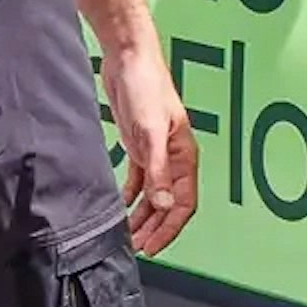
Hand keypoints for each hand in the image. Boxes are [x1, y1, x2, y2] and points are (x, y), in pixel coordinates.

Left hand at [101, 38, 199, 253]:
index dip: (170, 228)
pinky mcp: (139, 145)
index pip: (184, 203)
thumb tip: (164, 204)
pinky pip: (139, 180)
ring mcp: (156, 152)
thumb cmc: (146, 87)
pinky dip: (132, 197)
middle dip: (155, 228)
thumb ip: (157, 170)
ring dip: (143, 216)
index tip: (153, 247)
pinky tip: (121, 208)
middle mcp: (173, 158)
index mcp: (184, 156)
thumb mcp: (151, 132)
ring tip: (128, 235)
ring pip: (153, 195)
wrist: (129, 57)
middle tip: (137, 248)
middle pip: (169, 204)